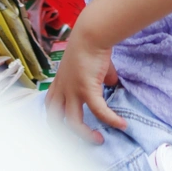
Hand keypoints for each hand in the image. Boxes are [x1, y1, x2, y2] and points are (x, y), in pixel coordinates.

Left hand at [45, 21, 127, 142]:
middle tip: (79, 136)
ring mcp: (73, 90)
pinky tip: (122, 124)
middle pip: (54, 119)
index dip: (56, 115)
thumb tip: (112, 82)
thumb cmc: (91, 41)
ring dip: (85, 135)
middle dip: (64, 133)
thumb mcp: (91, 62)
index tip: (67, 121)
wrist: (91, 32)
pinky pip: (99, 111)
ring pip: (72, 123)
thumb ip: (100, 75)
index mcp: (60, 80)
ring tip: (99, 139)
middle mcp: (63, 88)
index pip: (50, 103)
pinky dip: (111, 120)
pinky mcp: (87, 89)